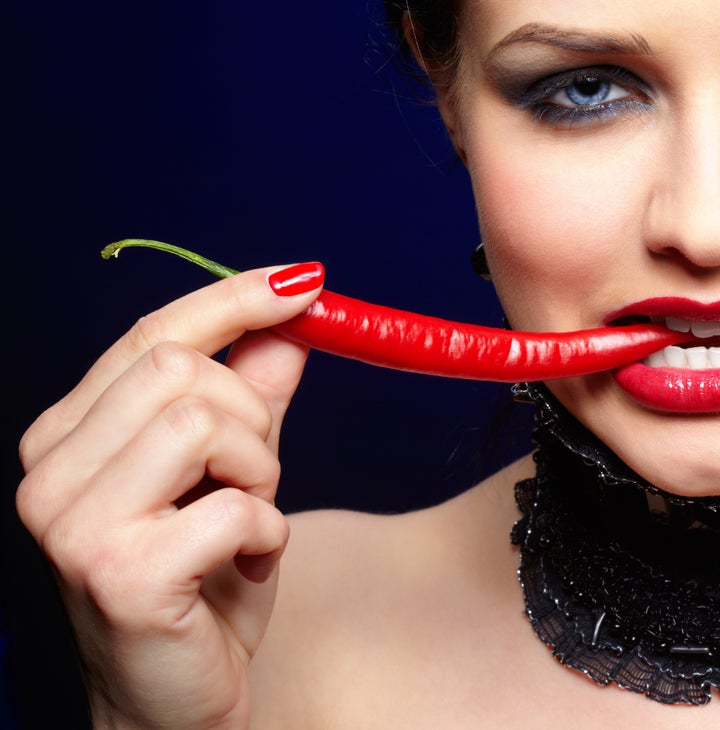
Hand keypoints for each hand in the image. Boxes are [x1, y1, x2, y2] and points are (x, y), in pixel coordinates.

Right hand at [16, 263, 322, 728]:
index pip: (151, 333)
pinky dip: (267, 532)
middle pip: (181, 369)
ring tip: (250, 520)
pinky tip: (249, 563)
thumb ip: (254, 400)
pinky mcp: (116, 573)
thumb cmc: (199, 587)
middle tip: (257, 474)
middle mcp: (51, 468)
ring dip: (260, 470)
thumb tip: (288, 330)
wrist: (172, 702)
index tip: (303, 281)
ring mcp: (73, 521)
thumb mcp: (234, 479)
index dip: (233, 299)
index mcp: (72, 434)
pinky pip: (233, 507)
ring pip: (203, 422)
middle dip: (251, 415)